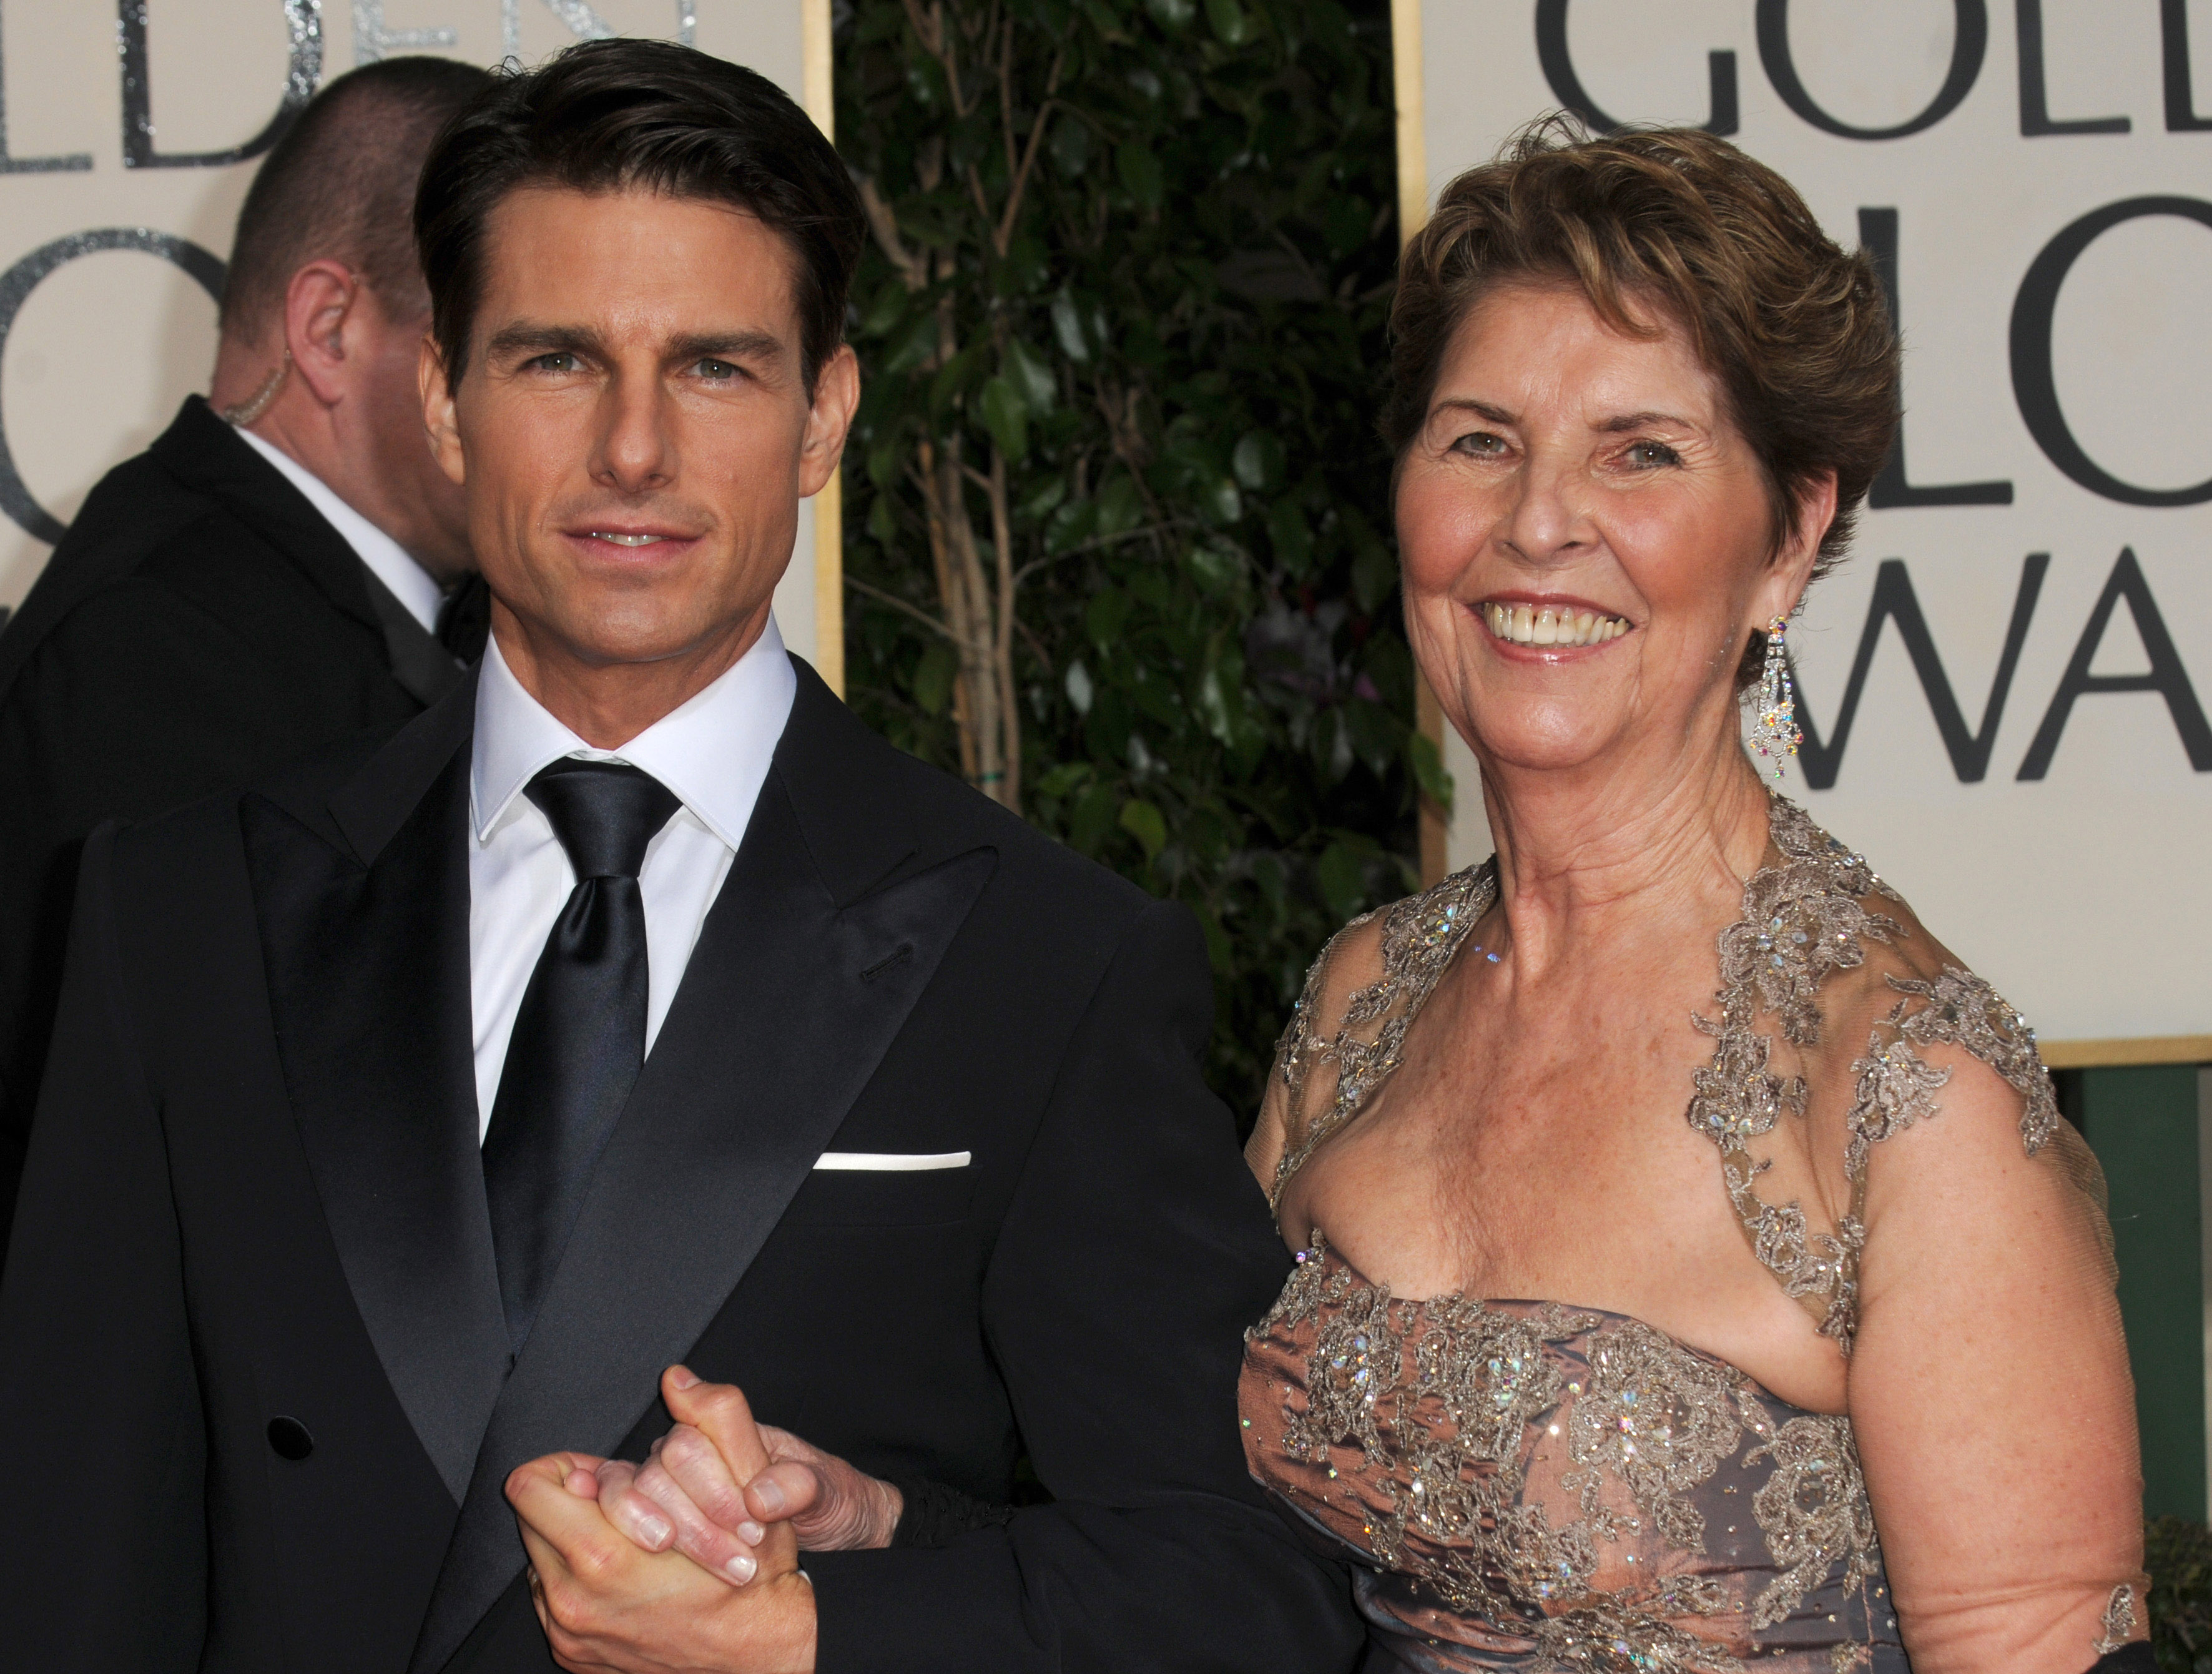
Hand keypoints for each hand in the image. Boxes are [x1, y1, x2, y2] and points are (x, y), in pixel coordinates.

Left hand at [509, 1368, 815, 1673]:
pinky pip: (554, 1598)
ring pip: (541, 1559)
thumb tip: (676, 1379)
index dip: (570, 1467)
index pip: (531, 1485)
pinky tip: (631, 1580)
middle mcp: (573, 1601)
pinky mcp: (573, 1656)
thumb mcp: (748, 1486)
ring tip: (631, 1543)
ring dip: (576, 1541)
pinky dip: (582, 1581)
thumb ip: (714, 1420)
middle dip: (573, 1502)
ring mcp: (570, 1635)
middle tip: (621, 1504)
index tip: (604, 1475)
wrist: (765, 1658)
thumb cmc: (755, 1577)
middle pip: (531, 1520)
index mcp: (603, 1556)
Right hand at [595, 1377, 903, 1581]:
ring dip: (684, 1532)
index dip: (727, 1465)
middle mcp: (696, 1446)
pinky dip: (635, 1536)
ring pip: (642, 1486)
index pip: (711, 1413)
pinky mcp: (650, 1515)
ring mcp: (668, 1479)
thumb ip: (802, 1486)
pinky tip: (663, 1558)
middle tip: (749, 1547)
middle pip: (670, 1455)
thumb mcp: (830, 1493)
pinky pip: (618, 1514)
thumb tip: (759, 1497)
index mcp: (739, 1429)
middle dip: (706, 1509)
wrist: (825, 1536)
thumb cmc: (824, 1503)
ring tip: (734, 1568)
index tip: (754, 1520)